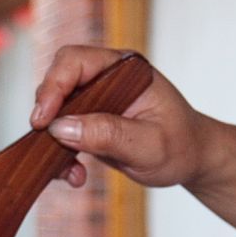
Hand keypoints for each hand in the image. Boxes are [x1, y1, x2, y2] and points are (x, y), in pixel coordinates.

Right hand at [31, 46, 212, 189]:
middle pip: (59, 80)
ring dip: (53, 140)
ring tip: (69, 171)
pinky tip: (75, 174)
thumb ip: (108, 134)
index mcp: (126, 70)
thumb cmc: (181, 146)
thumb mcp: (149, 145)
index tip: (44, 120)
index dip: (54, 86)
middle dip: (48, 112)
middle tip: (44, 141)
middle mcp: (108, 77)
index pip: (76, 61)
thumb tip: (61, 127)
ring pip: (56, 108)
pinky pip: (62, 130)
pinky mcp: (90, 120)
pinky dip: (60, 153)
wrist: (191, 159)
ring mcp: (97, 98)